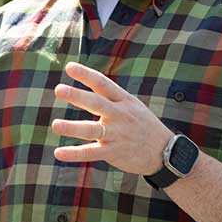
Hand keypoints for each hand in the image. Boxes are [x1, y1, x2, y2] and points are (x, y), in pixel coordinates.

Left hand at [51, 62, 173, 173]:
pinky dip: (75, 154)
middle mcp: (120, 115)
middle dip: (78, 96)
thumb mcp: (131, 106)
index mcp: (123, 101)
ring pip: (92, 130)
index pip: (103, 84)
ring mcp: (117, 134)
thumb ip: (108, 99)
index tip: (69, 67)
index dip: (86, 75)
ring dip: (73, 128)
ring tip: (55, 125)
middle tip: (59, 89)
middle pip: (97, 103)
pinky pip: (91, 152)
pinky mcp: (114, 152)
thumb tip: (80, 91)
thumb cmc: (143, 125)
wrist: (165, 152)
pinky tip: (59, 153)